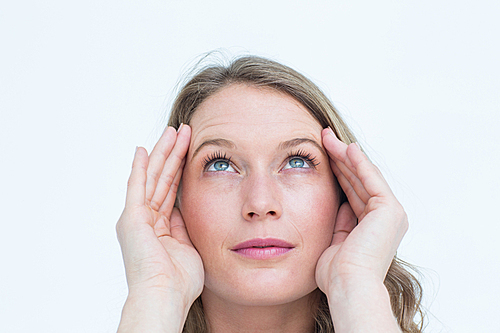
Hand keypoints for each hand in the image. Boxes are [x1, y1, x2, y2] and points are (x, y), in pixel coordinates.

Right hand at [116, 125, 203, 304]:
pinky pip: (137, 186)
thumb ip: (185, 226)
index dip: (180, 169)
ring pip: (153, 177)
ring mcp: (137, 217)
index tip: (189, 150)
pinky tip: (143, 150)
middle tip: (183, 132)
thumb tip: (187, 209)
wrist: (165, 296)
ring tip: (174, 132)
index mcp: (158, 228)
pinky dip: (140, 167)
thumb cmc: (179, 282)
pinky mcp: (132, 217)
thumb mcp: (188, 246)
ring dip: (164, 154)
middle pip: (161, 179)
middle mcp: (145, 220)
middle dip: (173, 154)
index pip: (170, 190)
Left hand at [316, 128, 407, 292]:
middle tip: (323, 139)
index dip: (338, 173)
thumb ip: (340, 222)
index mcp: (373, 227)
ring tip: (328, 138)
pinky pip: (371, 179)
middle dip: (340, 159)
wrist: (347, 285)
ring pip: (364, 176)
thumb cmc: (336, 272)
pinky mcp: (389, 209)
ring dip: (346, 156)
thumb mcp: (335, 241)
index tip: (322, 157)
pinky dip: (359, 163)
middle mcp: (386, 218)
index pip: (353, 192)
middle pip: (359, 180)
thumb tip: (339, 204)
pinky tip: (347, 148)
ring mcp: (390, 213)